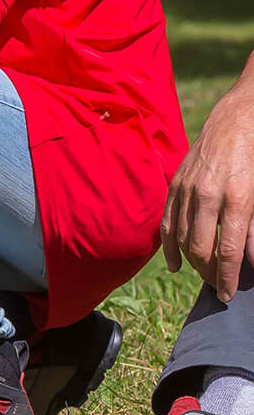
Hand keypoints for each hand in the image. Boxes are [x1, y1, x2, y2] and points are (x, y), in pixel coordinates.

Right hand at [161, 76, 253, 302]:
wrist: (238, 119)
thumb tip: (250, 263)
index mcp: (237, 198)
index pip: (227, 250)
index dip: (226, 277)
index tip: (227, 295)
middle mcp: (208, 194)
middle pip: (201, 248)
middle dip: (209, 273)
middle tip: (217, 288)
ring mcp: (188, 187)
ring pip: (183, 237)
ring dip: (192, 262)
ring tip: (203, 276)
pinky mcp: (176, 182)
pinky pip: (168, 220)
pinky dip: (170, 245)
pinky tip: (175, 263)